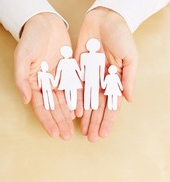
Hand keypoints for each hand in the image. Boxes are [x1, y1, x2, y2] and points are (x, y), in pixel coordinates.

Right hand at [14, 13, 73, 139]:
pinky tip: (82, 113)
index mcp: (34, 84)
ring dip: (69, 117)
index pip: (41, 107)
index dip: (47, 121)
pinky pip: (75, 90)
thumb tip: (26, 100)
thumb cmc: (31, 39)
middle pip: (54, 108)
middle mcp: (46, 85)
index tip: (54, 134)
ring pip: (65, 102)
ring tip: (75, 130)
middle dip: (60, 123)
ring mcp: (58, 81)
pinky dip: (78, 102)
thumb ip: (22, 80)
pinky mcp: (69, 74)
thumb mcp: (23, 57)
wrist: (46, 23)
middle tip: (67, 136)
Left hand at [75, 8, 137, 141]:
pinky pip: (77, 90)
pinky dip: (75, 102)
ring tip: (82, 132)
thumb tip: (129, 100)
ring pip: (87, 103)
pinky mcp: (79, 71)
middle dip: (95, 124)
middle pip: (98, 109)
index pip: (112, 106)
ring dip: (85, 118)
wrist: (105, 19)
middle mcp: (103, 83)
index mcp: (116, 81)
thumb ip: (128, 79)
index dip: (108, 121)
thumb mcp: (130, 57)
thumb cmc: (121, 36)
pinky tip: (74, 114)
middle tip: (91, 139)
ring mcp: (90, 78)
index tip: (103, 134)